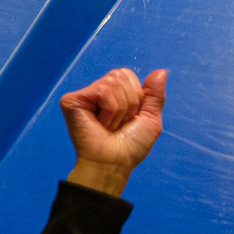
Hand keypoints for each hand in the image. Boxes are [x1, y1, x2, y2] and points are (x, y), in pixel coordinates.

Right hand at [60, 68, 166, 193]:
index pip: (129, 75)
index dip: (137, 97)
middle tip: (119, 123)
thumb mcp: (151, 118)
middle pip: (122, 75)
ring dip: (119, 110)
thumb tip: (161, 72)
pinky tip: (101, 123)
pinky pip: (103, 91)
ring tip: (109, 125)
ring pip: (113, 83)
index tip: (130, 118)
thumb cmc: (131, 145)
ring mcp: (84, 95)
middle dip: (129, 103)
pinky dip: (110, 110)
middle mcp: (97, 91)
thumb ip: (155, 95)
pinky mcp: (72, 100)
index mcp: (114, 94)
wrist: (115, 161)